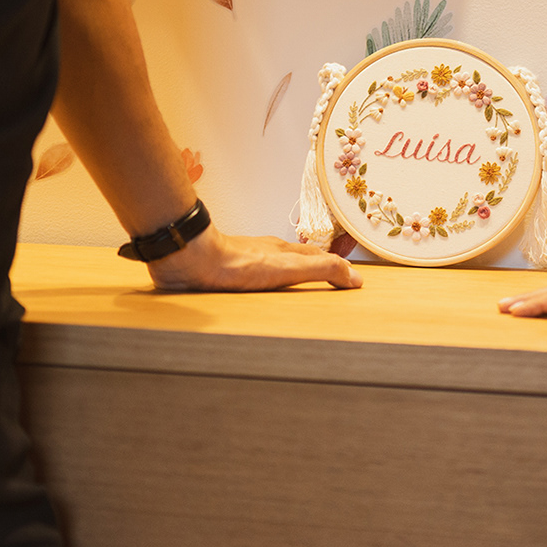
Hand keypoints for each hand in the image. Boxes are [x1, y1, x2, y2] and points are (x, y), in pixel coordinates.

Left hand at [147, 225, 360, 291]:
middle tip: (324, 279)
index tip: (348, 277)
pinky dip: (259, 286)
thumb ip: (322, 269)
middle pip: (293, 259)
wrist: (192, 260)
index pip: (316, 256)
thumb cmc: (237, 263)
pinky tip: (253, 295)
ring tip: (293, 289)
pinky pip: (246, 280)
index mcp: (282, 251)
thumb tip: (354, 277)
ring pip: (269, 267)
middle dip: (309, 268)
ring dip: (283, 276)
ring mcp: (241, 262)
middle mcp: (263, 253)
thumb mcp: (289, 268)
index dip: (333, 266)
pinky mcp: (221, 275)